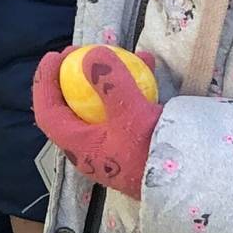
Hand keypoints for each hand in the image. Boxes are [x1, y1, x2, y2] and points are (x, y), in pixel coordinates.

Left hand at [31, 47, 163, 199]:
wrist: (186, 181)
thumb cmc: (151, 153)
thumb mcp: (131, 115)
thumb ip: (111, 83)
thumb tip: (92, 54)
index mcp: (80, 146)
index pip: (48, 113)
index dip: (45, 83)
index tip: (54, 55)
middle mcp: (92, 146)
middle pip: (72, 106)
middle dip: (75, 75)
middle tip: (83, 51)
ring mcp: (113, 144)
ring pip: (101, 104)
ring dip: (109, 77)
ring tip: (123, 52)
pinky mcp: (134, 140)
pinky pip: (125, 108)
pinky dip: (133, 86)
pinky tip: (150, 67)